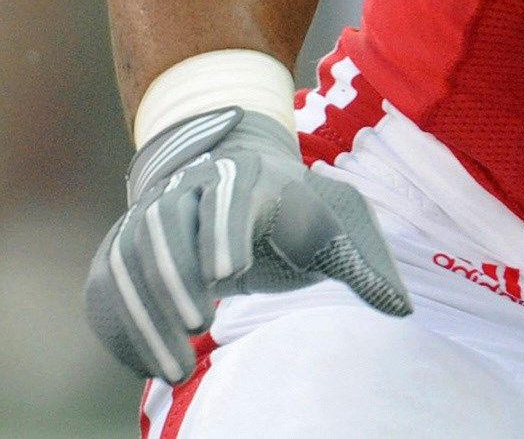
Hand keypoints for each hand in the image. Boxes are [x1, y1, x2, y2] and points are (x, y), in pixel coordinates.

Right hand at [85, 107, 409, 383]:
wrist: (237, 169)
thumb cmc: (295, 207)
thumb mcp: (334, 222)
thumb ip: (362, 263)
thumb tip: (401, 309)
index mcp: (247, 178)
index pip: (228, 197)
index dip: (225, 230)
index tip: (229, 273)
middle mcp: (189, 188)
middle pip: (167, 224)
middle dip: (177, 273)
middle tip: (198, 324)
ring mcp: (150, 214)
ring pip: (129, 256)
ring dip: (144, 313)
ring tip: (171, 369)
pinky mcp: (125, 245)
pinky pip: (107, 282)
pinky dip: (118, 323)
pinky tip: (143, 363)